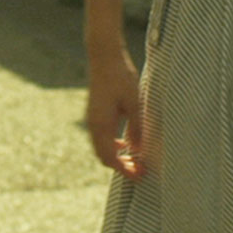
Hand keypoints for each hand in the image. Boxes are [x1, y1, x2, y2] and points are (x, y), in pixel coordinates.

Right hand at [84, 43, 145, 177]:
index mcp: (101, 125)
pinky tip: (125, 144)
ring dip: (116, 158)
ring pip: (101, 149)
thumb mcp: (134, 103)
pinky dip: (111, 147)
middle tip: (140, 171)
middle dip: (121, 167)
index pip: (110, 158)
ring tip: (134, 160)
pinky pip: (101, 138)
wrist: (104, 57)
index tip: (140, 175)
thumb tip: (138, 150)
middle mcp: (94, 125)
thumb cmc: (121, 77)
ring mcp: (92, 119)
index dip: (124, 170)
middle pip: (103, 157)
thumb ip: (136, 128)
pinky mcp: (95, 114)